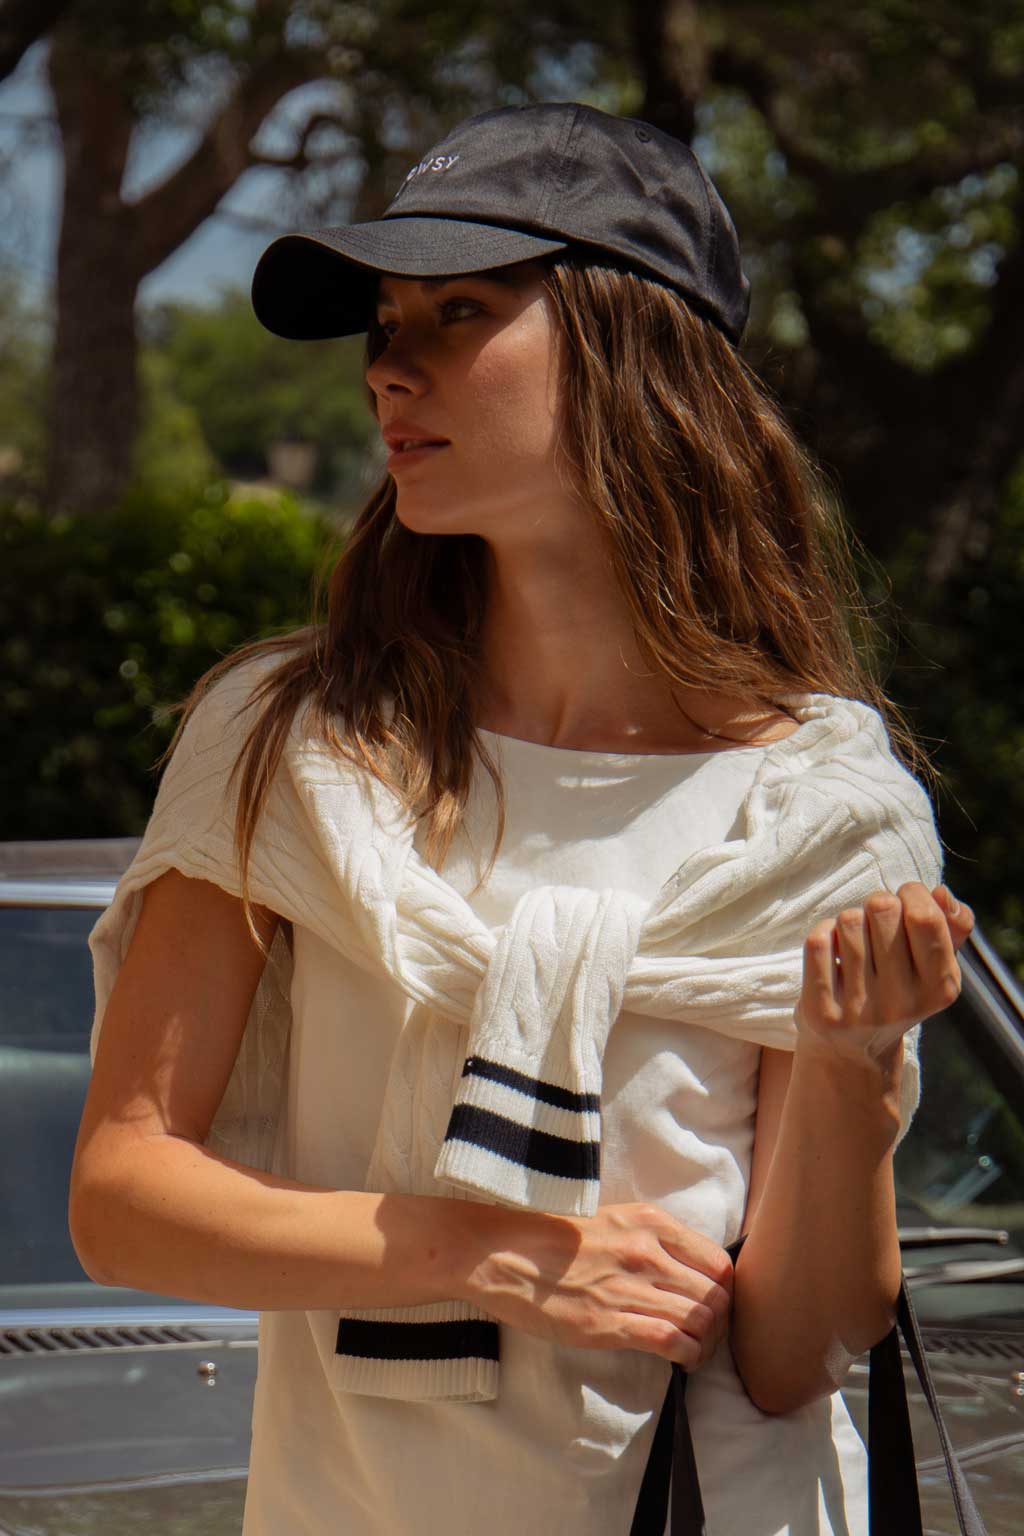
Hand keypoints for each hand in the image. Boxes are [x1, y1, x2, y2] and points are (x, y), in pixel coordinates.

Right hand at [458, 1201, 732, 1370]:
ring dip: (707, 1344)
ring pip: (701, 1320)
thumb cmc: (552, 1236)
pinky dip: (687, 1356)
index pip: (718, 1262)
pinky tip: (680, 1361)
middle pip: (716, 1295)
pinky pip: (672, 1341)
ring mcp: (630, 1288)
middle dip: (720, 1322)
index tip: (715, 1305)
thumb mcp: (612, 1219)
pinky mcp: (610, 1323)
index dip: (725, 1290)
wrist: (503, 1252)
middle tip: (708, 1336)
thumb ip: (650, 1238)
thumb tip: (684, 1268)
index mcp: (650, 1222)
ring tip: (695, 1352)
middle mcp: (648, 1252)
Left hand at [795, 882, 974, 1067]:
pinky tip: (831, 950)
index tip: (905, 900)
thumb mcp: (935, 965)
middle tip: (877, 922)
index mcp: (940, 987)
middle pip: (882, 909)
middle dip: (877, 904)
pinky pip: (818, 941)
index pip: (925, 917)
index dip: (912, 893)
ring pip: (848, 921)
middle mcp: (902, 1003)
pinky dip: (823, 933)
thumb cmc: (899, 991)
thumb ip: (952, 925)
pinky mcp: (822, 1012)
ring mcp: (860, 1010)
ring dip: (849, 921)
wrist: (854, 1053)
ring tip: (855, 941)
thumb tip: (940, 893)